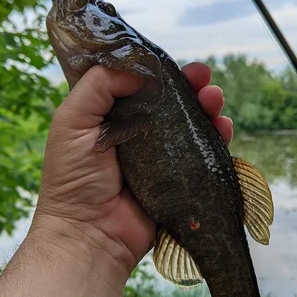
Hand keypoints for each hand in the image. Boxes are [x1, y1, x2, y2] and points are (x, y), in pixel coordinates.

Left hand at [32, 62, 231, 273]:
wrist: (90, 234)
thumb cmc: (73, 178)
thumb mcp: (72, 121)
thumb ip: (98, 86)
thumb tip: (140, 68)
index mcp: (110, 118)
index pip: (139, 84)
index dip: (158, 71)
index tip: (172, 62)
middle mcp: (137, 134)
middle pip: (171, 102)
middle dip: (190, 86)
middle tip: (203, 77)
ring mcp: (161, 157)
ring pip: (192, 124)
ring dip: (207, 107)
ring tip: (214, 99)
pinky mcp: (180, 179)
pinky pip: (204, 154)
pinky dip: (218, 138)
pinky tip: (223, 127)